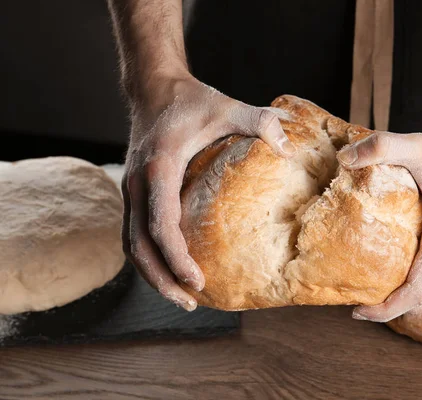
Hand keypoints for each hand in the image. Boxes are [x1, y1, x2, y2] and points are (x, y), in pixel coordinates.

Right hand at [122, 74, 295, 309]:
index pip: (161, 226)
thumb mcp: (226, 106)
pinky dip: (149, 257)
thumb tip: (287, 146)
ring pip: (131, 244)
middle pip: (139, 246)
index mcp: (158, 167)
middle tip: (190, 304)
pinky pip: (134, 233)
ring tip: (181, 296)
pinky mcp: (133, 192)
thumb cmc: (190, 101)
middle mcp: (137, 184)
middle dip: (162, 280)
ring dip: (152, 274)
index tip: (198, 282)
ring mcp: (130, 190)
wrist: (153, 88)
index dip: (176, 259)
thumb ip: (258, 121)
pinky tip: (171, 269)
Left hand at [338, 121, 421, 321]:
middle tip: (357, 308)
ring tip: (370, 293)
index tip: (358, 312)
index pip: (416, 291)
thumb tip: (343, 157)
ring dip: (403, 298)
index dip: (387, 308)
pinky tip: (392, 271)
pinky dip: (414, 284)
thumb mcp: (417, 145)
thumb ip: (380, 147)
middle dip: (390, 309)